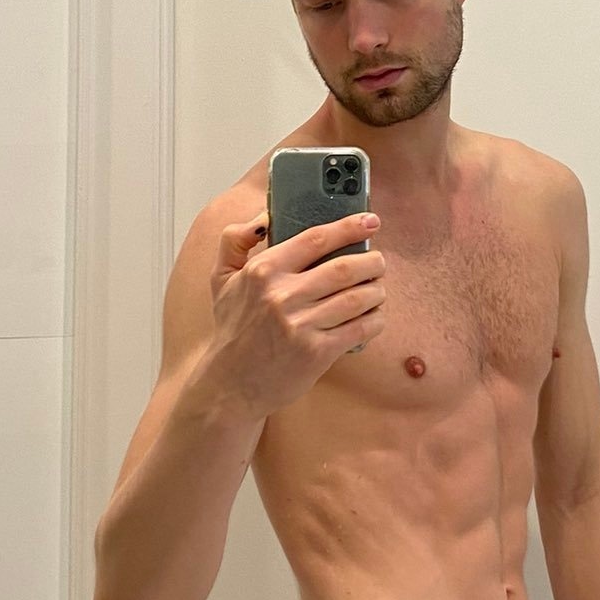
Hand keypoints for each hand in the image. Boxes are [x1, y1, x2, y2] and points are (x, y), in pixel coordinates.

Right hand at [204, 209, 386, 417]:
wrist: (230, 384)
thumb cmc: (232, 328)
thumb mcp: (222, 278)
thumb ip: (236, 239)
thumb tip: (265, 216)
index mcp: (263, 271)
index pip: (315, 239)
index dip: (348, 227)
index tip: (370, 220)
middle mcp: (282, 296)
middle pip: (345, 268)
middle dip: (372, 261)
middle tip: (378, 261)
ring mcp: (301, 325)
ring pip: (358, 298)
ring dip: (377, 290)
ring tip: (377, 288)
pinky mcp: (317, 352)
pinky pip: (360, 328)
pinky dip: (375, 319)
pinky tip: (374, 315)